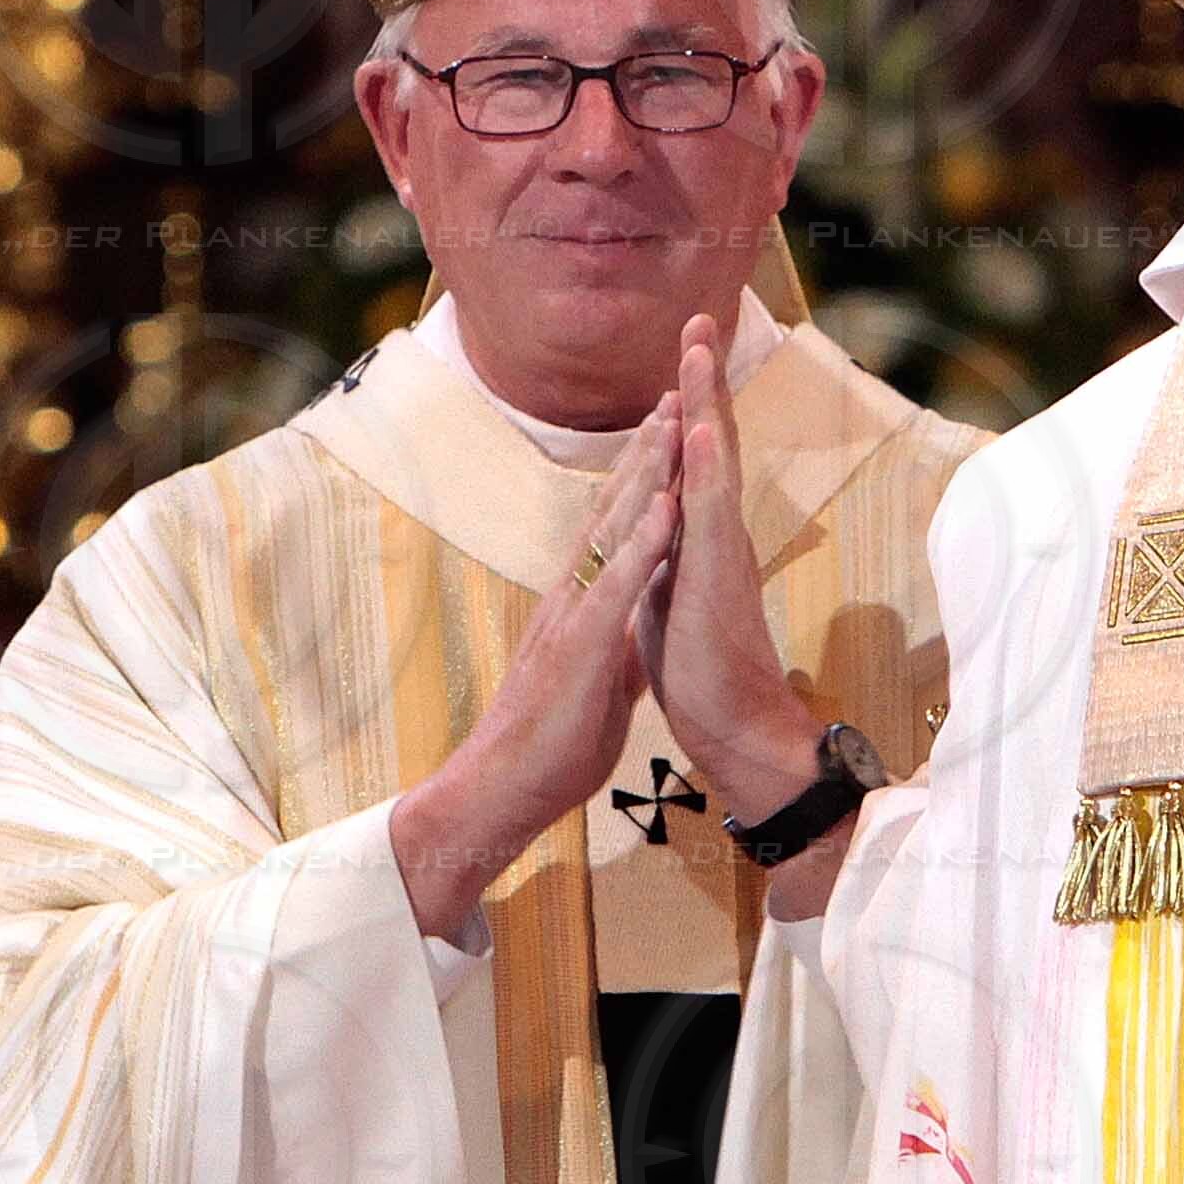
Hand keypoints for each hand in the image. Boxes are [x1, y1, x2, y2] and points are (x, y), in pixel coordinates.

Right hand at [387, 401, 680, 939]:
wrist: (508, 787)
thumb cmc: (554, 743)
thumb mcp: (603, 683)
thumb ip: (620, 648)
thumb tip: (642, 632)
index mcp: (582, 604)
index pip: (616, 527)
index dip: (644, 479)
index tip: (670, 432)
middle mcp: (573, 594)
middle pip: (613, 508)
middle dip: (647, 453)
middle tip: (675, 395)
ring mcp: (573, 613)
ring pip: (613, 529)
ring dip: (646, 474)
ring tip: (673, 421)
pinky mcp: (580, 643)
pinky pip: (618, 584)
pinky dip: (644, 542)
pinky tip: (667, 506)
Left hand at [636, 317, 849, 911]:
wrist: (735, 727)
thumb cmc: (703, 672)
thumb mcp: (671, 596)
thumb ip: (668, 555)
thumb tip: (657, 527)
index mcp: (700, 537)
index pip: (691, 457)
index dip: (686, 403)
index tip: (682, 351)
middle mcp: (716, 532)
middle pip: (707, 440)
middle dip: (701, 378)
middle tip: (699, 319)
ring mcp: (720, 550)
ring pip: (711, 461)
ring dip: (704, 401)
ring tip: (699, 347)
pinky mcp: (716, 578)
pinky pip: (709, 512)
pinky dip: (702, 467)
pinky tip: (695, 428)